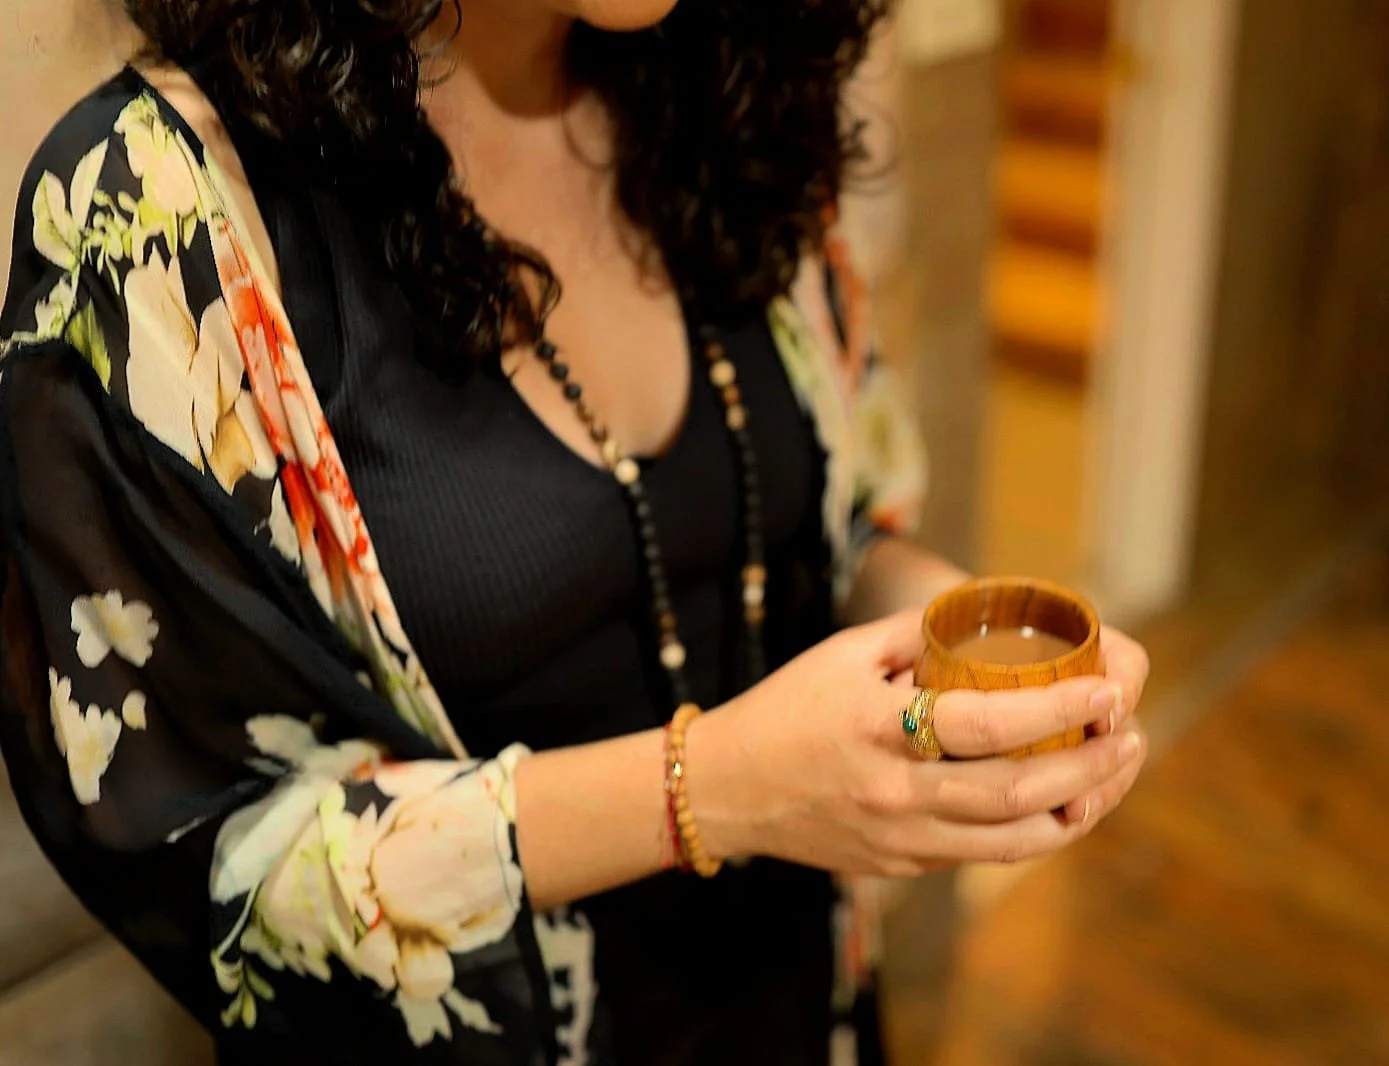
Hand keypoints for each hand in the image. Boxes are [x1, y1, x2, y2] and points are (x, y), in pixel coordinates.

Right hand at [687, 611, 1148, 875]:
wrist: (725, 790)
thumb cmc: (784, 710)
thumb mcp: (842, 654)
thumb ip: (917, 635)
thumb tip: (986, 613)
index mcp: (878, 730)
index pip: (988, 723)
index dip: (1058, 709)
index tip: (1106, 689)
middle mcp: (894, 793)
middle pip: (1017, 794)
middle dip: (1091, 768)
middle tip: (1131, 737)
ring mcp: (901, 840)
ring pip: (1013, 841)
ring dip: (1078, 810)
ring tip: (1113, 774)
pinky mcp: (902, 866)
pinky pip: (983, 853)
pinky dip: (1032, 832)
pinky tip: (1060, 803)